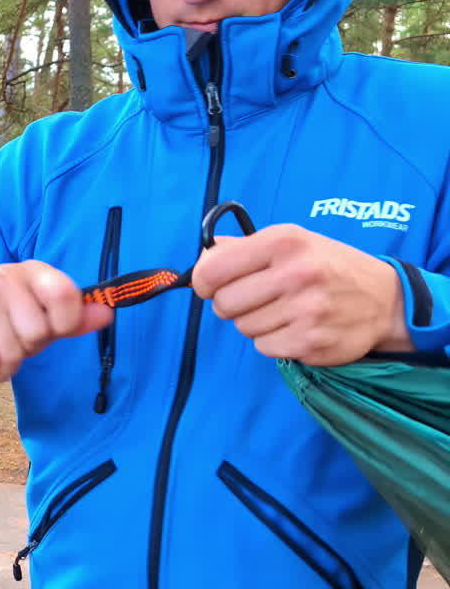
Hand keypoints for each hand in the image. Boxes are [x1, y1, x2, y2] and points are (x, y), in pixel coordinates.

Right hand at [0, 261, 113, 382]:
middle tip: (17, 340)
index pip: (65, 296)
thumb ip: (77, 318)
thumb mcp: (47, 320)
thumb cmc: (10, 323)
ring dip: (9, 364)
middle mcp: (6, 275)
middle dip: (30, 348)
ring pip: (12, 351)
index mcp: (35, 271)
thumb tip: (108, 313)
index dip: (66, 323)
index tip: (55, 329)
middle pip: (38, 332)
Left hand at [191, 224, 412, 365]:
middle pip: (224, 303)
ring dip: (256, 322)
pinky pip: (264, 347)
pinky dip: (273, 340)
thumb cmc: (328, 267)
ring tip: (285, 310)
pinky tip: (296, 327)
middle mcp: (296, 274)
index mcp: (285, 242)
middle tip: (257, 298)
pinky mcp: (310, 342)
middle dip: (232, 304)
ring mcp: (305, 310)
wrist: (386, 300)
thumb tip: (202, 261)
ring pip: (243, 327)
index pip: (213, 269)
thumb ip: (243, 248)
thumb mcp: (292, 242)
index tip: (210, 285)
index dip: (203, 281)